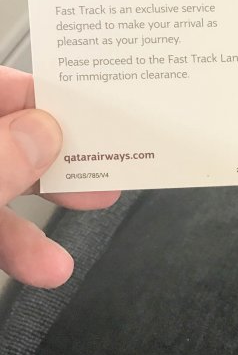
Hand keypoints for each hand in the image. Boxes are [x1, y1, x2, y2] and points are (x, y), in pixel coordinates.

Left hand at [0, 66, 119, 287]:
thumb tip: (42, 133)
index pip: (3, 88)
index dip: (46, 93)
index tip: (92, 106)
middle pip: (14, 136)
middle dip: (64, 148)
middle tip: (109, 151)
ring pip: (6, 184)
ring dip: (51, 204)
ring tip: (97, 206)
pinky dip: (22, 246)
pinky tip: (45, 266)